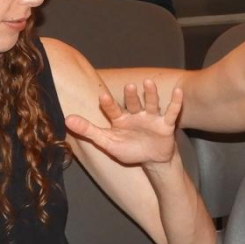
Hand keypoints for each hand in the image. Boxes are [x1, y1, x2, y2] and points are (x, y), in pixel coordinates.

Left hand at [64, 80, 181, 168]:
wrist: (153, 159)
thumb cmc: (129, 149)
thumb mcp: (107, 142)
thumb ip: (88, 131)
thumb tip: (66, 119)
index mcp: (121, 119)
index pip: (113, 110)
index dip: (108, 104)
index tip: (102, 97)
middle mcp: (136, 115)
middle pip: (133, 103)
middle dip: (131, 96)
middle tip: (130, 87)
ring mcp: (152, 118)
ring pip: (151, 104)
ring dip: (150, 94)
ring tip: (148, 83)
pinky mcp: (166, 125)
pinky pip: (172, 113)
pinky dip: (175, 103)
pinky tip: (178, 92)